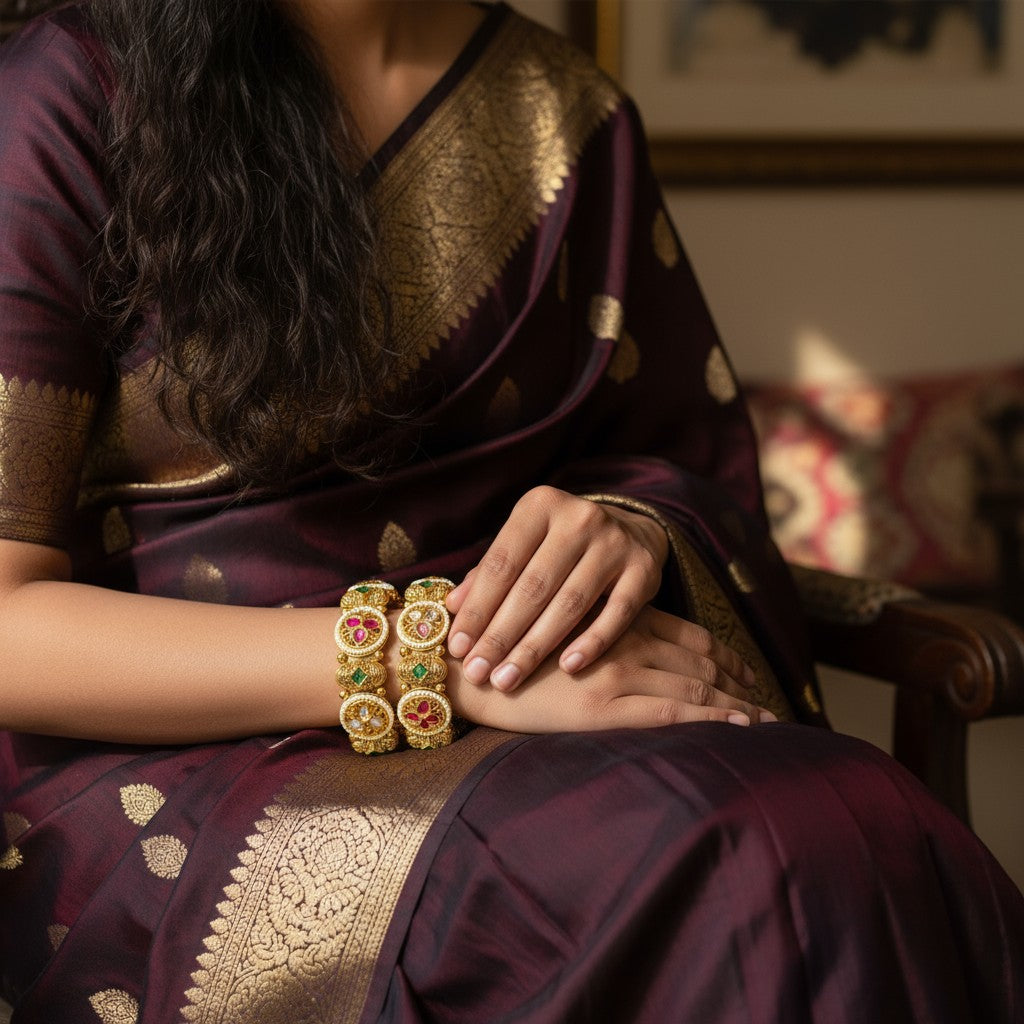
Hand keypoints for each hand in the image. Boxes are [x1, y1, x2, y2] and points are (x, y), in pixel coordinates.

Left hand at [446, 486, 671, 691]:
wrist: (631, 531)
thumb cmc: (559, 547)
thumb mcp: (524, 547)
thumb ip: (489, 575)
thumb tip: (452, 608)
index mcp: (540, 505)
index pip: (501, 563)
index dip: (477, 608)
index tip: (457, 647)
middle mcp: (579, 518)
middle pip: (532, 586)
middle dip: (500, 635)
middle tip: (477, 672)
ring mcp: (616, 542)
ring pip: (570, 604)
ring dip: (536, 647)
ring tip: (508, 679)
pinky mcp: (645, 570)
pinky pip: (616, 614)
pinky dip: (592, 643)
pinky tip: (567, 668)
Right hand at [447, 605, 774, 732]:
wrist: (464, 671)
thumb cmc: (506, 651)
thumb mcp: (555, 630)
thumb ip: (591, 630)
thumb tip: (621, 646)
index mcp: (613, 621)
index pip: (685, 632)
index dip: (720, 650)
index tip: (742, 666)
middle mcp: (624, 642)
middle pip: (700, 658)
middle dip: (737, 678)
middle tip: (766, 694)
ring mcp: (617, 673)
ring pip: (696, 685)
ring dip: (737, 701)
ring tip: (768, 718)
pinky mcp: (605, 708)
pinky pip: (674, 713)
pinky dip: (714, 718)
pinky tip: (741, 725)